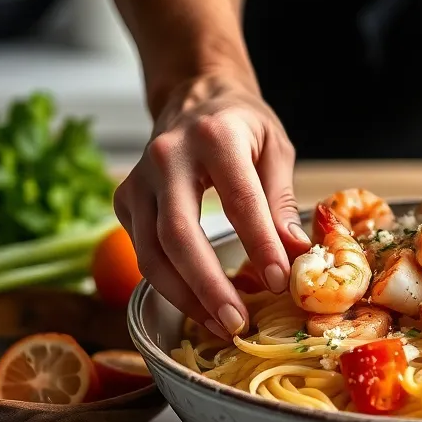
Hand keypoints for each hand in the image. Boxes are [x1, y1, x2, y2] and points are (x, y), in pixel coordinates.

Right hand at [114, 71, 310, 339]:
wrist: (193, 97)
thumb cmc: (241, 125)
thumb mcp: (275, 149)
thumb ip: (282, 201)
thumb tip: (296, 255)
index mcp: (214, 137)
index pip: (239, 201)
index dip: (259, 246)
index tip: (279, 282)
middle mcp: (167, 157)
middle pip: (179, 234)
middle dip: (208, 285)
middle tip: (236, 322)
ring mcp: (138, 180)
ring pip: (151, 252)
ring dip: (186, 297)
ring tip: (222, 325)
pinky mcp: (125, 201)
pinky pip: (143, 253)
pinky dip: (170, 286)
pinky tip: (200, 306)